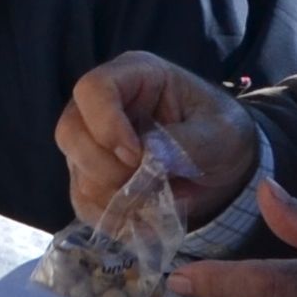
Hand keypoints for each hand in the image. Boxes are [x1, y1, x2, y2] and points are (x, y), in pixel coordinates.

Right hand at [58, 55, 258, 227]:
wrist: (227, 165)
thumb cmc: (221, 134)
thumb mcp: (219, 132)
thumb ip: (187, 143)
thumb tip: (149, 159)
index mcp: (134, 76)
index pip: (94, 89)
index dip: (106, 125)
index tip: (137, 156)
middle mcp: (103, 107)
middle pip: (70, 131)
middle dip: (105, 167)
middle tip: (145, 183)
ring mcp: (94, 143)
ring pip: (74, 169)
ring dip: (110, 196)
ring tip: (152, 202)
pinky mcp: (94, 177)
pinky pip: (82, 201)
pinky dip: (109, 217)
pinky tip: (141, 219)